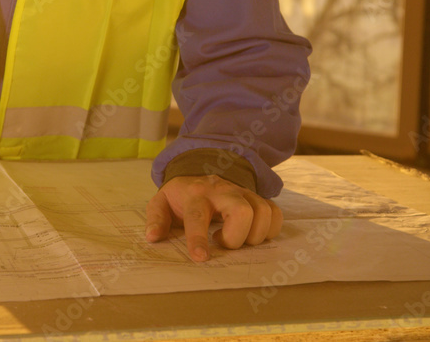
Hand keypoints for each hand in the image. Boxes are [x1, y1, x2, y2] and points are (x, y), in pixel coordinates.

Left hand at [144, 174, 281, 262]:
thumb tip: (153, 238)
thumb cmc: (181, 195)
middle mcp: (222, 191)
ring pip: (263, 213)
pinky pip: (275, 213)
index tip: (200, 258)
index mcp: (195, 194)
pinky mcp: (257, 197)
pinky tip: (252, 234)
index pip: (198, 216)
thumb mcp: (161, 202)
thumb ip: (156, 219)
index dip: (199, 238)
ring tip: (234, 237)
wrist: (199, 171)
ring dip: (253, 236)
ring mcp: (243, 193)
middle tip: (221, 242)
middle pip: (242, 212)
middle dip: (235, 238)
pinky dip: (269, 229)